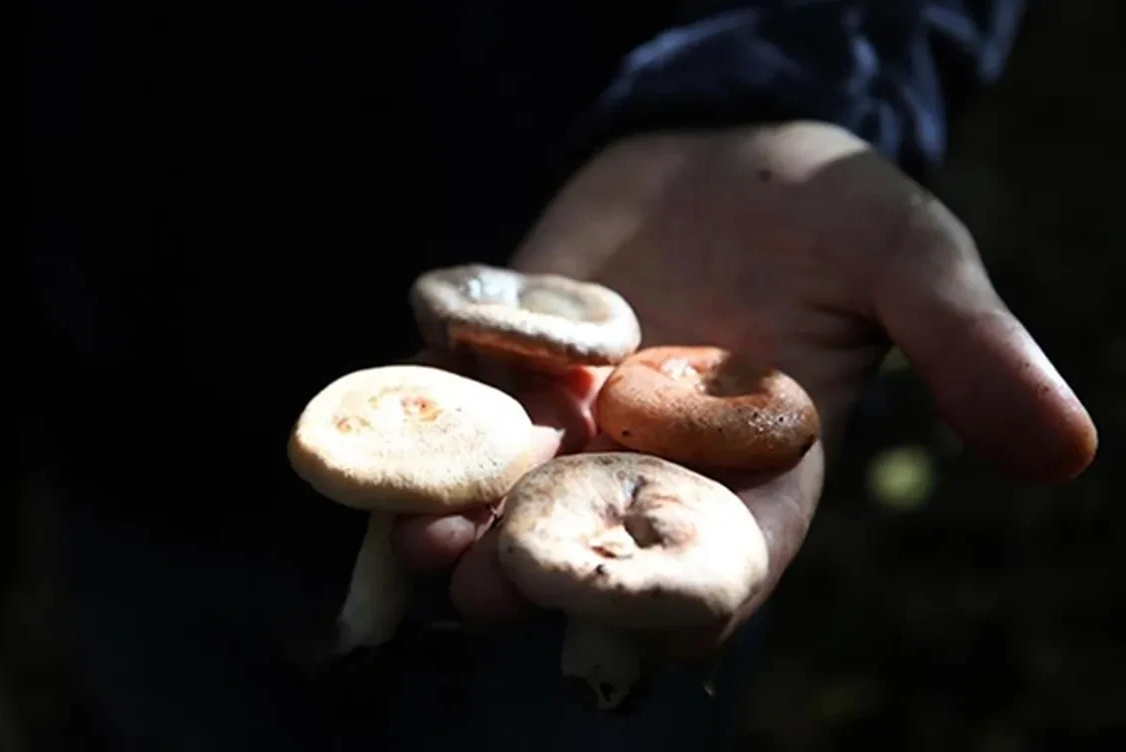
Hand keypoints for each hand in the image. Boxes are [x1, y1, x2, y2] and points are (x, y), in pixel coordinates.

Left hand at [392, 121, 1097, 657]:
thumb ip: (964, 346)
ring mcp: (570, 431)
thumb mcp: (903, 257)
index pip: (725, 565)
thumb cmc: (825, 203)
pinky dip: (417, 442)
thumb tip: (1067, 448)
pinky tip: (368, 453)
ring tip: (417, 544)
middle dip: (546, 577)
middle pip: (596, 550)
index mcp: (757, 477)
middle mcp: (651, 471)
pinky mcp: (506, 378)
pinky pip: (454, 424)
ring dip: (460, 529)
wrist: (719, 142)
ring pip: (508, 502)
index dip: (690, 594)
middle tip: (492, 592)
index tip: (647, 610)